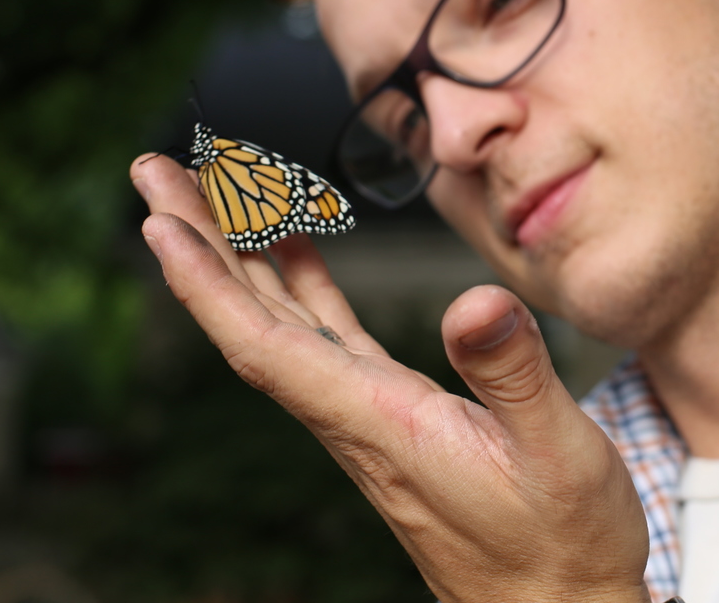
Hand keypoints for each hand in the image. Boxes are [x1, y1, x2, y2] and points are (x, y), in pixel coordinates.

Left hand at [129, 154, 650, 602]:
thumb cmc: (563, 546)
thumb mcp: (557, 454)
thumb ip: (514, 375)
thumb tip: (474, 300)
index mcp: (381, 423)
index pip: (266, 345)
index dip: (206, 282)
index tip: (160, 220)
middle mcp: (358, 419)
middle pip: (252, 323)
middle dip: (200, 244)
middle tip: (155, 172)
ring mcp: (372, 419)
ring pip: (283, 326)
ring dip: (240, 258)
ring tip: (209, 191)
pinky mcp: (398, 419)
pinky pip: (328, 340)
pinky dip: (302, 288)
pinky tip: (293, 251)